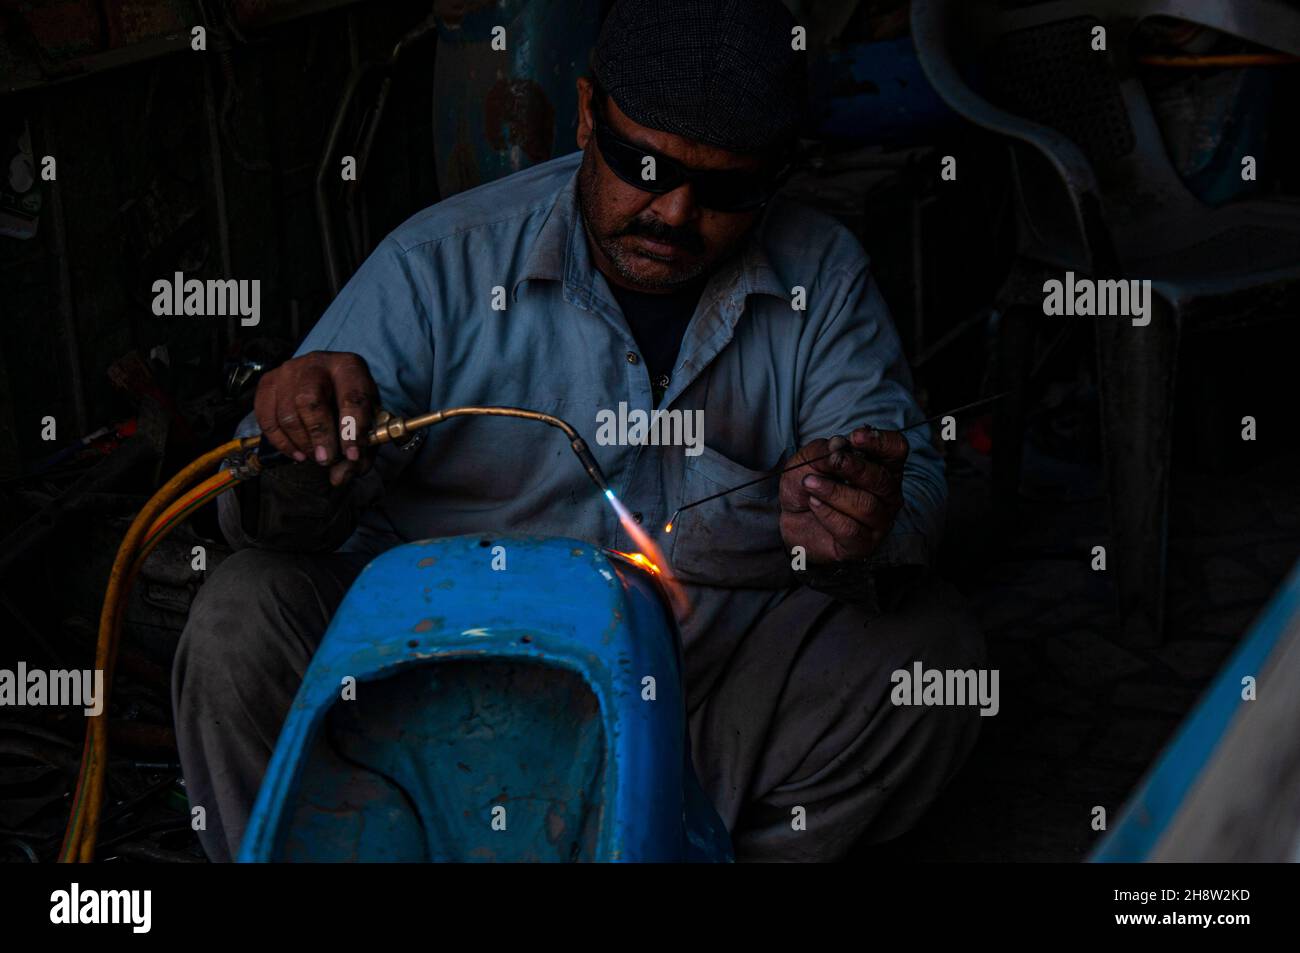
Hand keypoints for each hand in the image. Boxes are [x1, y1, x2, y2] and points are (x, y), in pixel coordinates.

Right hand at [254, 351, 378, 486]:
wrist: (328, 382)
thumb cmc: (349, 405)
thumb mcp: (366, 424)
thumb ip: (360, 453)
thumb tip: (339, 477)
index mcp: (349, 367)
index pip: (351, 397)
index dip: (352, 430)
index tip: (352, 456)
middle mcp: (316, 363)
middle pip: (309, 401)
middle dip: (319, 435)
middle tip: (326, 460)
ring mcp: (288, 371)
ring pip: (286, 413)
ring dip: (301, 443)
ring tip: (316, 457)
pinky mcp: (269, 383)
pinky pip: (267, 418)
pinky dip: (281, 442)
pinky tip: (298, 454)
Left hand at [779, 426, 907, 562]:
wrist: (790, 518)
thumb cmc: (807, 486)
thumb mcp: (808, 461)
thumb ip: (822, 451)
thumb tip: (838, 444)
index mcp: (882, 467)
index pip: (896, 449)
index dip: (880, 442)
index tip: (855, 437)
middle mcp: (887, 495)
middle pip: (883, 480)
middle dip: (855, 468)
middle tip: (832, 461)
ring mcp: (878, 521)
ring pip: (866, 506)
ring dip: (834, 492)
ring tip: (810, 484)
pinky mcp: (863, 544)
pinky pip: (851, 529)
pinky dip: (828, 514)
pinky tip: (813, 504)